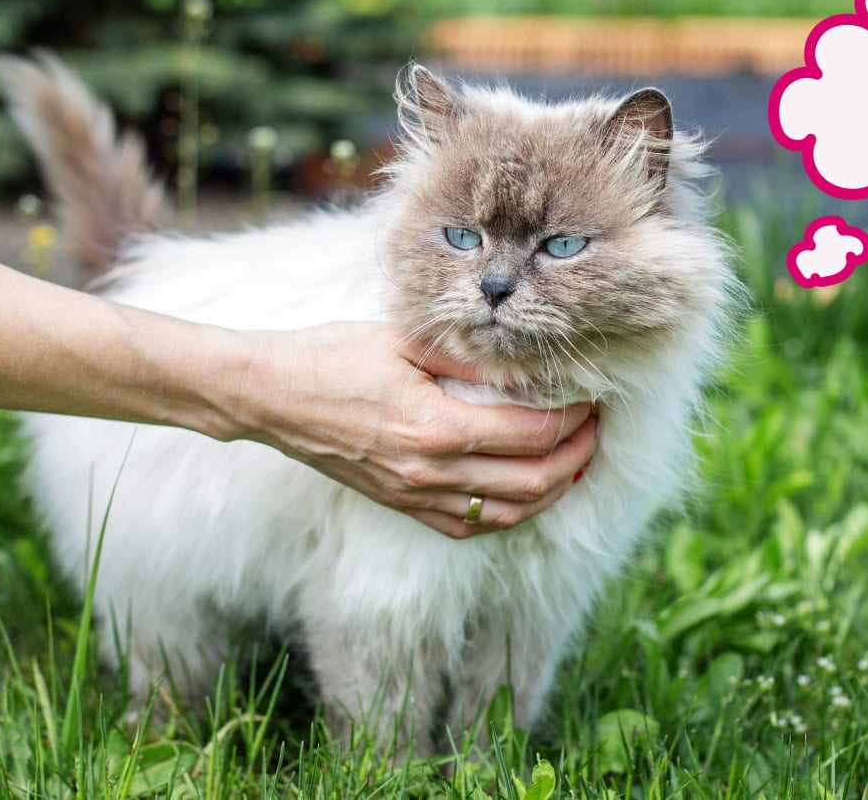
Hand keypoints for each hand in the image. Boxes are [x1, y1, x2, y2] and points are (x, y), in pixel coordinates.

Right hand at [231, 321, 596, 538]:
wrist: (272, 396)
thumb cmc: (332, 356)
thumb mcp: (404, 341)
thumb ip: (468, 359)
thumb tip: (526, 366)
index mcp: (437, 427)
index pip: (532, 433)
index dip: (573, 416)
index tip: (591, 396)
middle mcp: (431, 472)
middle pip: (534, 481)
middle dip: (577, 456)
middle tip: (594, 428)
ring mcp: (416, 496)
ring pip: (510, 514)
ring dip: (553, 490)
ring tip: (573, 461)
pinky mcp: (403, 505)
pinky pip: (471, 527)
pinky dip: (511, 513)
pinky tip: (525, 491)